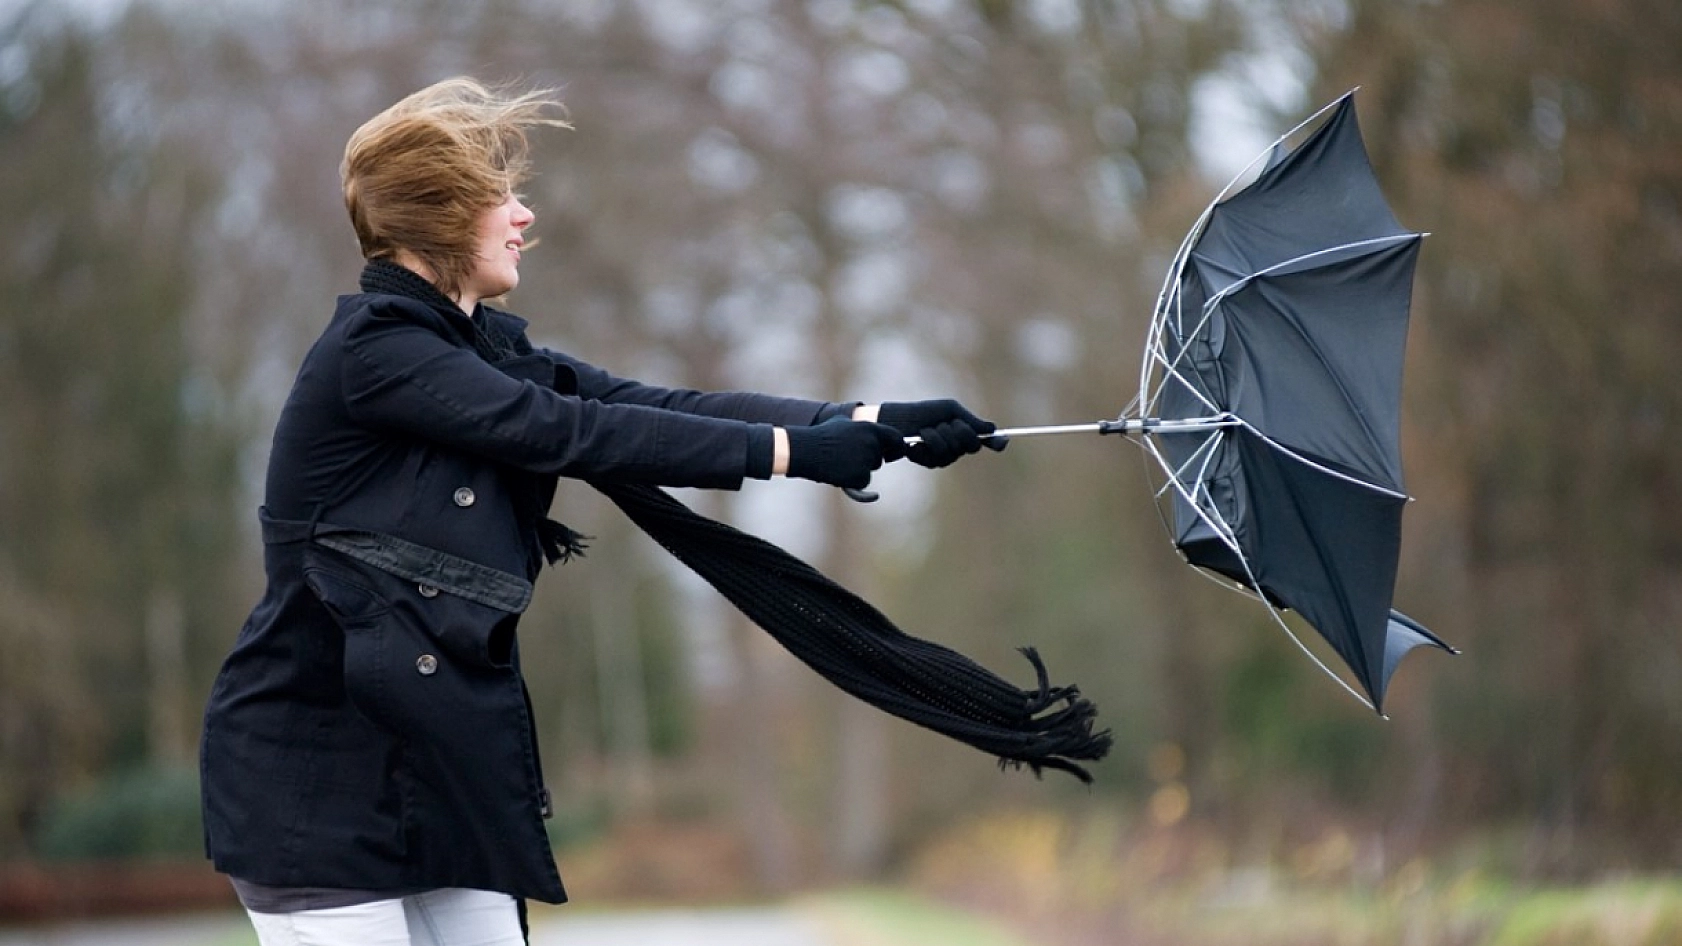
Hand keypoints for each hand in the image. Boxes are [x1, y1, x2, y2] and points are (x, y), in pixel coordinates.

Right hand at [784, 418, 907, 489]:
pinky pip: (863, 483)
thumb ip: (858, 425)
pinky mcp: (860, 476)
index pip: (896, 438)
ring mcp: (867, 460)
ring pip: (870, 470)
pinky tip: (839, 473)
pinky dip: (853, 482)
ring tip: (839, 462)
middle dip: (868, 460)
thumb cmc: (821, 435)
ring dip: (858, 470)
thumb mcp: (841, 421)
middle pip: (879, 458)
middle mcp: (872, 443)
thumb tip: (863, 419)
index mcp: (870, 428)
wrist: (806, 450)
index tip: (892, 453)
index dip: (895, 447)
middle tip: (849, 457)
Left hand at [877, 399, 1006, 468]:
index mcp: (965, 433)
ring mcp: (945, 457)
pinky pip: (935, 457)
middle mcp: (958, 447)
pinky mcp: (929, 463)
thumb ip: (970, 420)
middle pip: (971, 445)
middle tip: (945, 423)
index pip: (986, 440)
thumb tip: (992, 428)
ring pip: (951, 451)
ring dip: (937, 436)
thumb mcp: (949, 410)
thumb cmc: (924, 412)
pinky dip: (925, 443)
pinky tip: (917, 440)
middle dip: (958, 431)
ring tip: (925, 429)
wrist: (898, 420)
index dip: (996, 441)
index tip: (1003, 441)